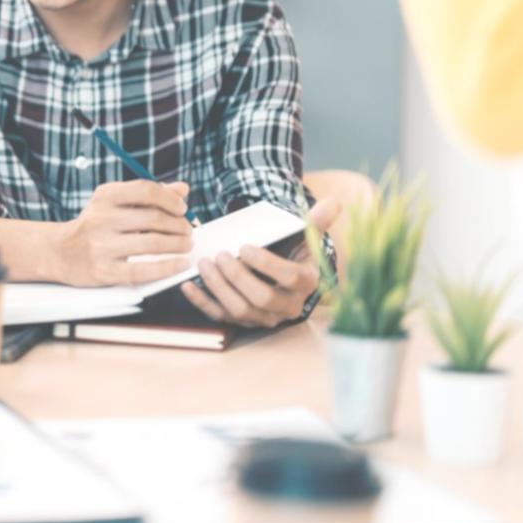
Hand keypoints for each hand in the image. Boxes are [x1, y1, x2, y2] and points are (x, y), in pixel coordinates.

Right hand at [46, 180, 193, 286]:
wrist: (60, 252)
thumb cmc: (95, 225)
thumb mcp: (115, 204)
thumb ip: (148, 196)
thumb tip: (183, 190)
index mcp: (104, 196)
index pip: (146, 190)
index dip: (171, 199)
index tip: (182, 208)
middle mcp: (100, 218)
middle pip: (153, 218)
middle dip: (179, 225)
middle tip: (188, 231)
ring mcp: (101, 245)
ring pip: (152, 244)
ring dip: (178, 245)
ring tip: (186, 245)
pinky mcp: (104, 271)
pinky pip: (143, 270)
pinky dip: (168, 267)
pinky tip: (180, 264)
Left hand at [180, 197, 341, 327]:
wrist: (280, 273)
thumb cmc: (292, 251)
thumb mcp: (306, 236)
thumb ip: (317, 220)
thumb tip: (334, 202)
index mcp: (306, 283)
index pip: (289, 278)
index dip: (266, 264)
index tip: (245, 247)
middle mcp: (286, 305)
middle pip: (261, 297)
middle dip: (238, 277)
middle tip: (220, 255)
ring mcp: (262, 316)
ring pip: (239, 309)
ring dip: (218, 287)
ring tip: (204, 263)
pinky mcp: (241, 320)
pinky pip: (219, 316)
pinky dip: (201, 301)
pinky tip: (188, 284)